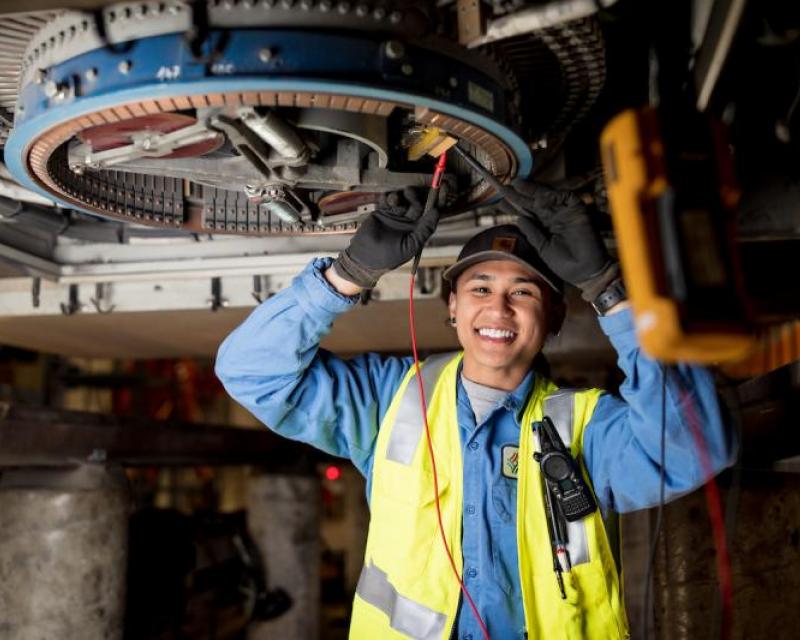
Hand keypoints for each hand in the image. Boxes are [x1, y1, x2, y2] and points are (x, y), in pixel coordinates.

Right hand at [331, 187, 440, 289]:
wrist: (366, 258)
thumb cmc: (390, 256)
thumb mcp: (411, 245)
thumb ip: (424, 230)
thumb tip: (436, 212)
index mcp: (418, 229)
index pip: (431, 213)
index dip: (439, 200)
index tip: (443, 187)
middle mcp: (409, 221)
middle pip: (417, 203)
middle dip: (415, 197)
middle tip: (409, 192)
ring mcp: (395, 215)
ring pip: (402, 199)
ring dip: (400, 196)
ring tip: (395, 199)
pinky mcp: (382, 212)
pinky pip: (387, 200)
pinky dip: (387, 197)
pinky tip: (386, 199)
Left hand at [501, 181, 617, 300]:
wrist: (585, 272)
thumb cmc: (565, 265)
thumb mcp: (543, 248)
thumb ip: (532, 233)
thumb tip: (519, 219)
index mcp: (544, 227)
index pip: (527, 213)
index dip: (514, 207)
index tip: (500, 202)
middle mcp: (553, 217)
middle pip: (534, 202)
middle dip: (520, 194)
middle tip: (504, 188)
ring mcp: (565, 213)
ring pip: (548, 196)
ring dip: (533, 190)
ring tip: (518, 186)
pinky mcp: (578, 210)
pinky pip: (566, 197)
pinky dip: (553, 196)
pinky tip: (539, 197)